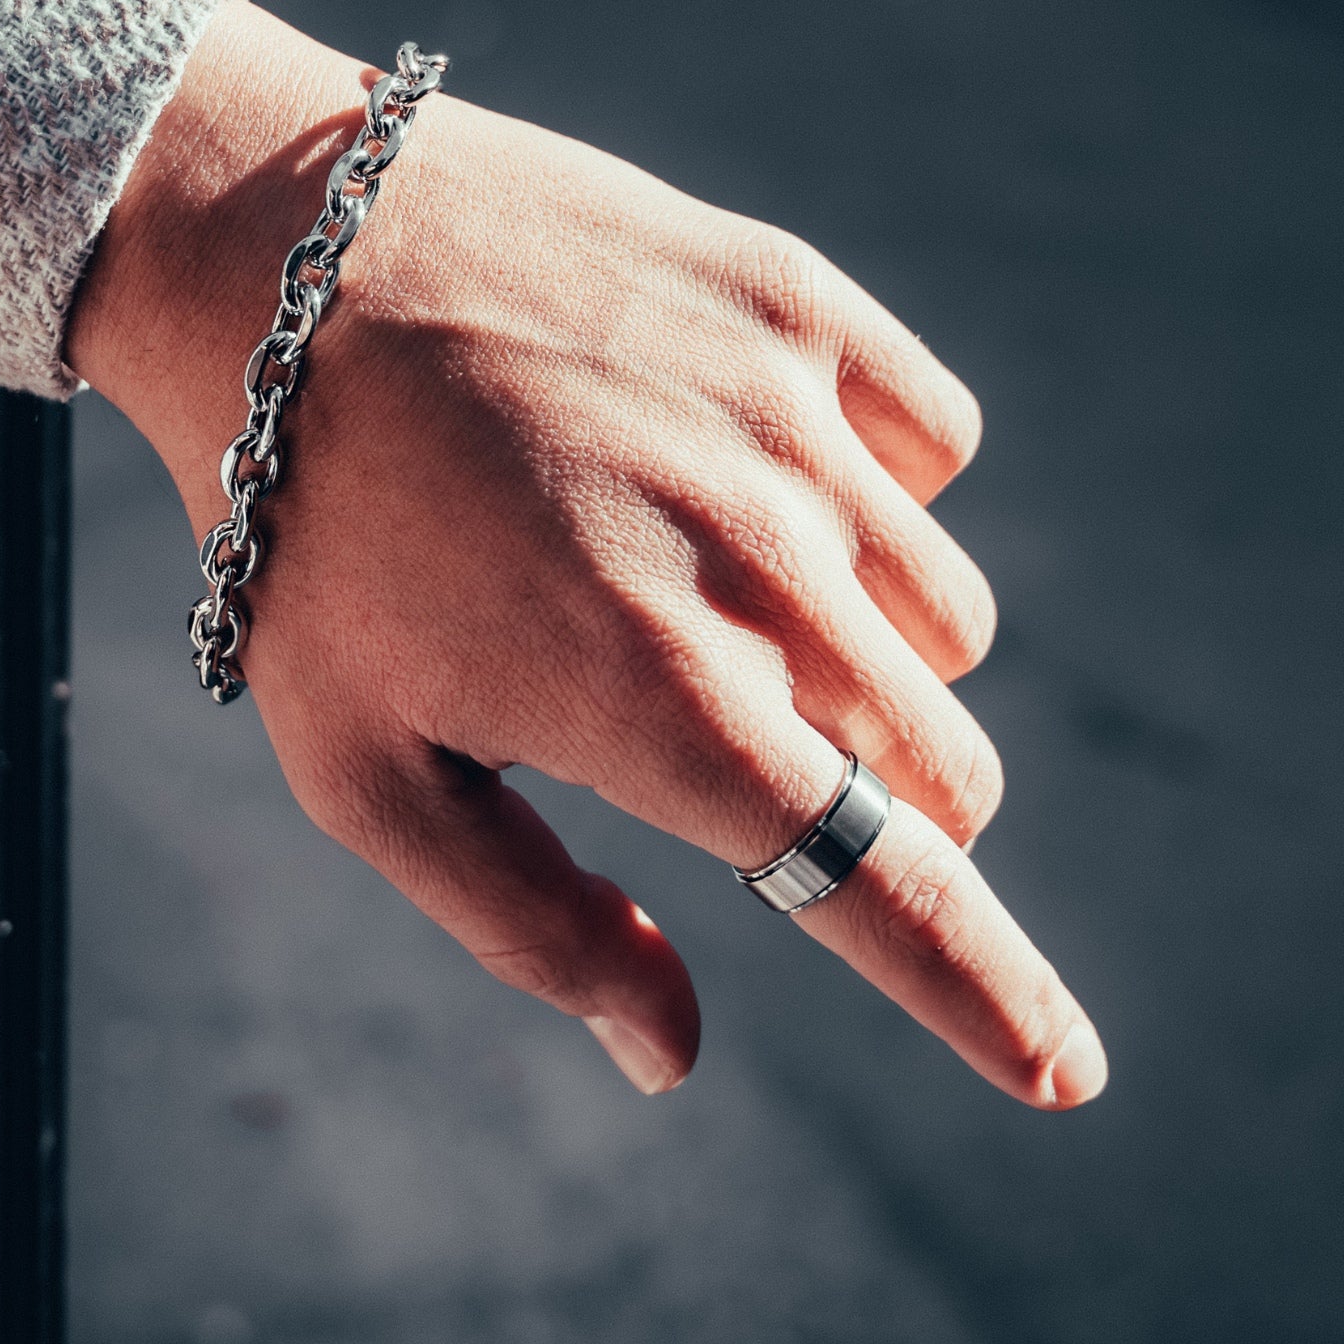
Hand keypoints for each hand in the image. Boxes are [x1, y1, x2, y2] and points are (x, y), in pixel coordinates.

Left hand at [67, 2, 1105, 1106]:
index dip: (993, 1001)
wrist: (280, 268)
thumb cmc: (311, 537)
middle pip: (943, 760)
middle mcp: (757, 557)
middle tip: (727, 720)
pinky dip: (870, 483)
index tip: (1063, 1075)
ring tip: (700, 569)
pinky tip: (743, 455)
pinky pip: (934, 442)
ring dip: (864, 639)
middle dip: (868, 790)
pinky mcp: (796, 299)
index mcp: (656, 699)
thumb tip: (669, 1053)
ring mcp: (788, 414)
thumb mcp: (363, 765)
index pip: (889, 886)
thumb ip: (528, 925)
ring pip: (947, 614)